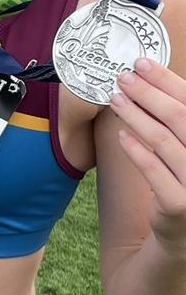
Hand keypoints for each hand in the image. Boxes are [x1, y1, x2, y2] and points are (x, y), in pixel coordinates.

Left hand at [111, 59, 185, 248]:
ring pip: (163, 140)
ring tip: (116, 100)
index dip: (167, 80)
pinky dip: (135, 149)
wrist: (184, 231)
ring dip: (136, 116)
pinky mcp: (179, 204)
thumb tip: (146, 77)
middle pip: (179, 117)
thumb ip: (176, 117)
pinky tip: (121, 134)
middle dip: (148, 93)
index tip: (141, 63)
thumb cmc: (184, 177)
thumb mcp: (185, 144)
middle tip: (123, 78)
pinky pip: (153, 169)